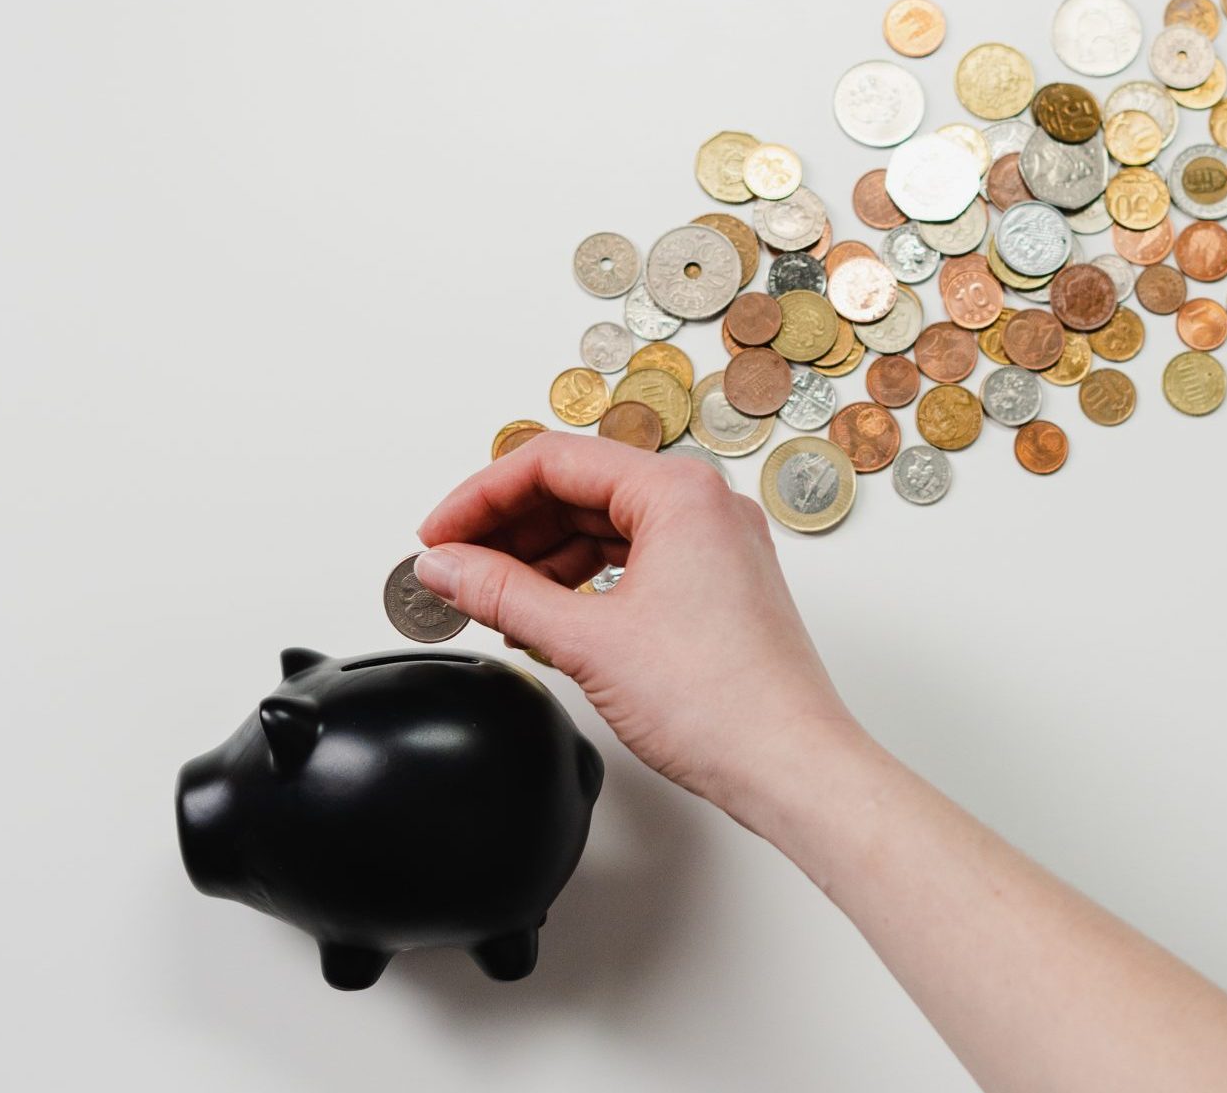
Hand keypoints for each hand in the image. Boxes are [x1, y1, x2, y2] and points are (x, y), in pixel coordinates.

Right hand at [411, 433, 862, 815]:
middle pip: (579, 488)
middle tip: (452, 567)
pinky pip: (632, 558)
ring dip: (540, 557)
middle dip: (507, 528)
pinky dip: (580, 581)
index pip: (554, 462)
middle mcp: (705, 506)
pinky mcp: (717, 585)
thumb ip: (502, 592)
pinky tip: (542, 614)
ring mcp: (716, 545)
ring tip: (489, 598)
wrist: (789, 765)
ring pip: (604, 525)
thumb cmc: (721, 703)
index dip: (480, 497)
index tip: (437, 536)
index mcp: (680, 492)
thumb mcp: (586, 640)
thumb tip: (445, 566)